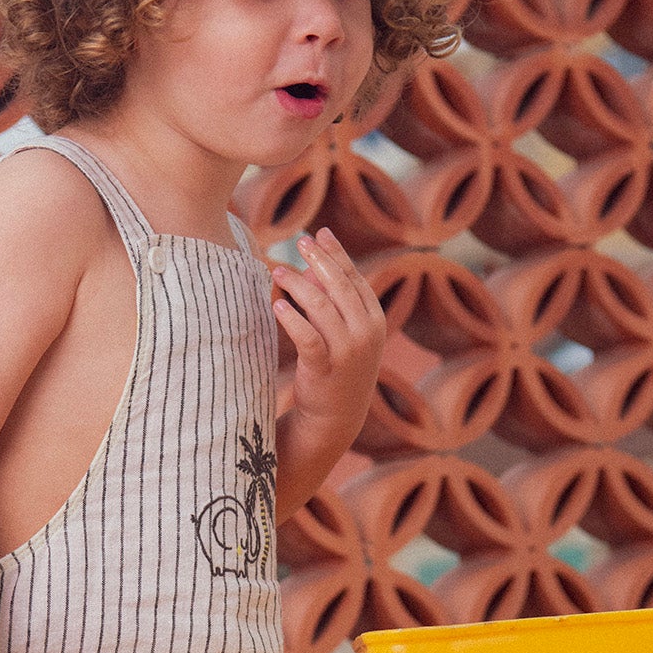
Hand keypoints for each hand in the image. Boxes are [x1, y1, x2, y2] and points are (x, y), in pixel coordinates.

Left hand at [272, 228, 385, 440]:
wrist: (336, 418)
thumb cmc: (338, 369)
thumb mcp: (349, 335)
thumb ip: (339, 304)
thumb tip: (316, 265)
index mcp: (376, 321)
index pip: (355, 279)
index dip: (336, 254)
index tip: (319, 234)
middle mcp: (366, 334)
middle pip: (339, 287)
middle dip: (318, 260)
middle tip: (298, 241)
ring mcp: (347, 352)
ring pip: (320, 307)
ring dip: (297, 285)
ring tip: (277, 271)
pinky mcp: (324, 368)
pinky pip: (306, 337)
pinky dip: (290, 318)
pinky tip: (276, 305)